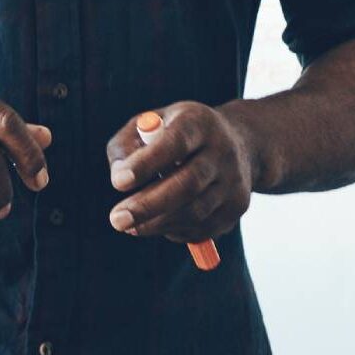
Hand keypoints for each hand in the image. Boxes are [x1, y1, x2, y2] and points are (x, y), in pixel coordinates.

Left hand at [107, 101, 254, 243]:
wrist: (238, 143)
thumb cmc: (178, 134)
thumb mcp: (149, 125)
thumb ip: (126, 146)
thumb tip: (119, 179)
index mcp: (199, 123)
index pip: (175, 143)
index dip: (146, 164)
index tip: (118, 183)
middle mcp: (222, 150)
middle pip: (187, 184)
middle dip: (148, 206)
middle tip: (116, 220)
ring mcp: (234, 180)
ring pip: (194, 212)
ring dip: (156, 224)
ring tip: (129, 225)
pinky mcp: (237, 206)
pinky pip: (202, 228)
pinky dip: (174, 231)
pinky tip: (158, 223)